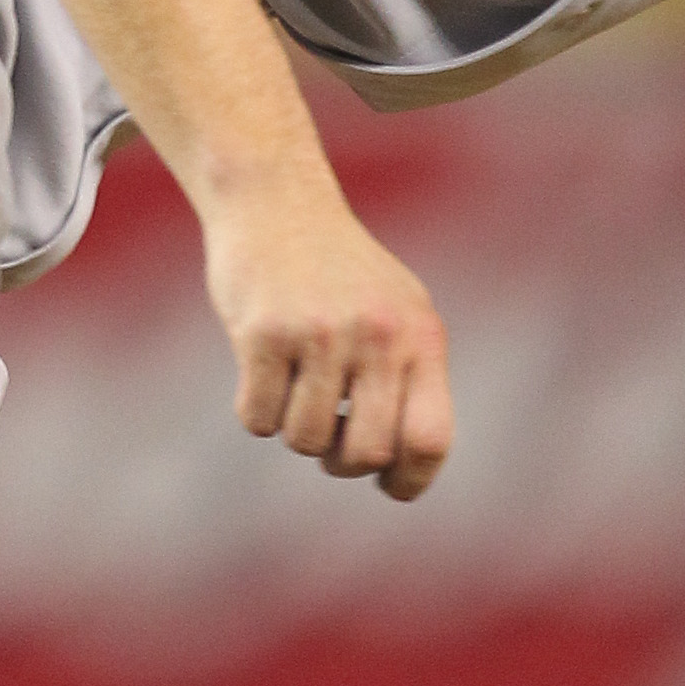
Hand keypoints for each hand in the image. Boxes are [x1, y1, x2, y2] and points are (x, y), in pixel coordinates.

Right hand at [202, 168, 454, 500]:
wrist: (276, 201)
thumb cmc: (337, 271)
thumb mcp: (395, 312)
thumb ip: (408, 378)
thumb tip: (404, 467)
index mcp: (420, 336)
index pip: (429, 439)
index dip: (411, 479)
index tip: (388, 484)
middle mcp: (378, 335)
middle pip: (367, 453)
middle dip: (341, 461)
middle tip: (328, 438)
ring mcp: (321, 334)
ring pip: (305, 440)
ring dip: (292, 430)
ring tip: (293, 387)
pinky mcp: (264, 333)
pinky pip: (258, 418)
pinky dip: (255, 411)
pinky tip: (260, 372)